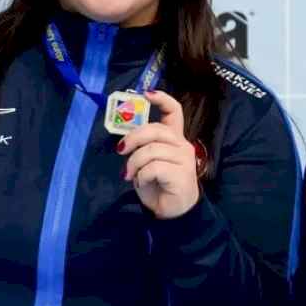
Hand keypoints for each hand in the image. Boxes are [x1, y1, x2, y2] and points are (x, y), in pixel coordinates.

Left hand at [120, 90, 199, 218]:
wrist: (173, 211)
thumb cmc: (159, 185)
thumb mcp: (147, 162)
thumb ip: (143, 147)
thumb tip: (125, 143)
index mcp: (174, 139)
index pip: (174, 111)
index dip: (162, 99)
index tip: (147, 94)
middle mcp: (182, 145)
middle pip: (156, 129)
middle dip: (133, 138)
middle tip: (121, 150)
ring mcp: (184, 159)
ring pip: (151, 150)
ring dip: (134, 163)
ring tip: (130, 174)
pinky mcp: (182, 174)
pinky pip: (154, 167)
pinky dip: (142, 175)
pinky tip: (141, 182)